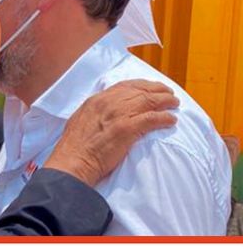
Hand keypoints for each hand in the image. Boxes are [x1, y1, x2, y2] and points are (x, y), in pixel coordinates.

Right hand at [45, 80, 178, 186]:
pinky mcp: (126, 129)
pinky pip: (151, 118)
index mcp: (97, 100)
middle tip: (169, 94)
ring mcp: (118, 115)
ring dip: (165, 102)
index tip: (152, 87)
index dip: (142, 85)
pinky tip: (171, 120)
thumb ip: (95, 113)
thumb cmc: (74, 147)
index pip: (124, 86)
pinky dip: (163, 118)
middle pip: (140, 90)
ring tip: (174, 104)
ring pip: (148, 101)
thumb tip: (105, 113)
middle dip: (158, 91)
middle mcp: (108, 103)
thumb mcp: (81, 120)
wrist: (73, 161)